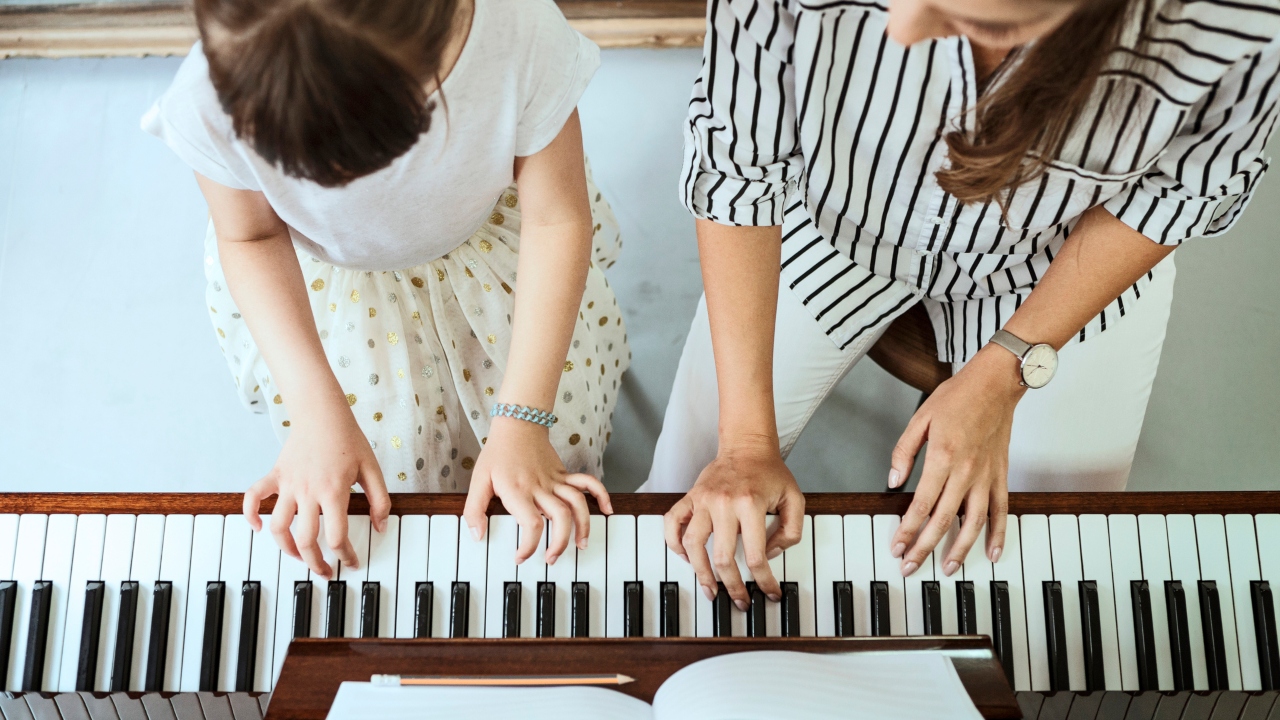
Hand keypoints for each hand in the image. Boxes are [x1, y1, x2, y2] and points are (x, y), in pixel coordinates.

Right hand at [243, 397, 389, 579]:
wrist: (322, 413)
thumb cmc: (348, 440)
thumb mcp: (372, 469)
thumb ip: (380, 500)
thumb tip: (381, 527)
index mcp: (334, 491)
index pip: (337, 536)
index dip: (346, 556)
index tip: (351, 563)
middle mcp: (308, 491)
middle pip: (306, 539)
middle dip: (315, 563)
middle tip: (324, 572)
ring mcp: (288, 484)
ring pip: (278, 526)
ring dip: (286, 547)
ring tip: (298, 556)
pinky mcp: (275, 476)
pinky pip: (253, 497)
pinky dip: (250, 514)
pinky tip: (258, 527)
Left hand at [463, 417, 612, 564]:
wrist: (517, 424)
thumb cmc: (497, 454)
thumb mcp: (478, 481)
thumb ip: (474, 510)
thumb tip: (477, 535)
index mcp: (519, 491)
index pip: (532, 524)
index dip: (530, 546)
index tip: (521, 558)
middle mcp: (540, 487)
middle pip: (561, 517)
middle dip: (561, 542)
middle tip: (552, 558)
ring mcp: (555, 480)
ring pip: (578, 503)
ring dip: (584, 526)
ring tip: (581, 545)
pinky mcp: (564, 474)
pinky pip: (587, 482)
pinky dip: (601, 495)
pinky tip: (607, 509)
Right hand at [664, 436, 804, 609]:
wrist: (747, 445)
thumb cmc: (771, 473)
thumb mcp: (794, 499)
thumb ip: (790, 531)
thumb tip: (771, 555)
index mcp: (750, 504)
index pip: (756, 555)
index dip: (765, 581)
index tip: (770, 593)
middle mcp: (723, 503)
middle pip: (723, 558)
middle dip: (733, 587)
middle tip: (740, 602)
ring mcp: (703, 500)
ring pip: (694, 545)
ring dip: (701, 573)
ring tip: (710, 590)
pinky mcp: (691, 496)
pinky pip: (673, 522)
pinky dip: (674, 543)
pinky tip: (685, 558)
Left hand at [888, 344, 1022, 577]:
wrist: (995, 384)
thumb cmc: (958, 397)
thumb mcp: (920, 418)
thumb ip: (904, 451)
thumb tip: (893, 480)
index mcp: (942, 457)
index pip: (921, 505)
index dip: (907, 530)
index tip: (897, 546)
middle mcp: (966, 472)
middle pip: (943, 520)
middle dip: (924, 547)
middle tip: (911, 566)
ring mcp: (986, 476)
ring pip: (973, 523)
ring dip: (960, 549)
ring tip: (948, 567)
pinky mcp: (1001, 476)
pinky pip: (1001, 511)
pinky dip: (998, 534)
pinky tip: (992, 552)